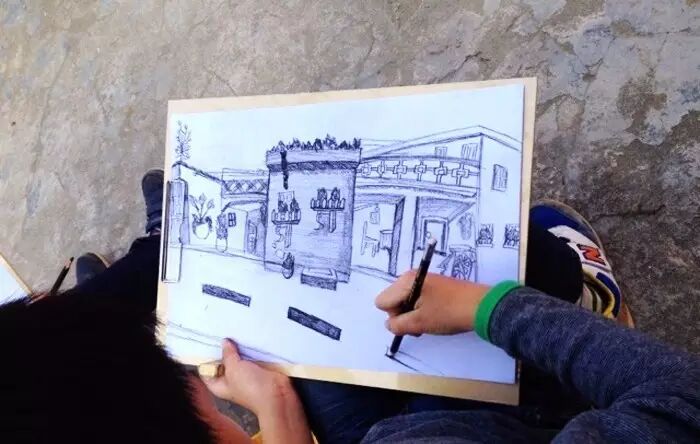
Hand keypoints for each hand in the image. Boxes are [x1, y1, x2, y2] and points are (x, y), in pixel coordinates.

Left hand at [202, 339, 295, 415]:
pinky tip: (248, 336)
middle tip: (222, 331)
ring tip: (235, 330)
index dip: (205, 357)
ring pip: (238, 357)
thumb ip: (227, 354)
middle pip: (223, 361)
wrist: (277, 394)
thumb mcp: (233, 369)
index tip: (207, 340)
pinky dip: (250, 348)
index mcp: (219, 385)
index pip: (206, 370)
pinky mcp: (258, 368)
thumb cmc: (251, 388)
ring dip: (238, 347)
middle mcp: (230, 379)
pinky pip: (251, 355)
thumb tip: (225, 342)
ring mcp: (245, 373)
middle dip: (223, 349)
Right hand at [375, 271, 489, 335]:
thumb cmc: (448, 313)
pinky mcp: (433, 286)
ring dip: (412, 315)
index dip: (393, 316)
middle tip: (419, 326)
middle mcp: (411, 277)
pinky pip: (417, 299)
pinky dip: (421, 310)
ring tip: (429, 323)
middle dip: (402, 316)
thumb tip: (390, 325)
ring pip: (405, 302)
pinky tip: (435, 316)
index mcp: (405, 282)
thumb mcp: (420, 323)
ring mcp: (423, 281)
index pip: (382, 302)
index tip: (409, 321)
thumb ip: (398, 325)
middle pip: (393, 300)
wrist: (480, 306)